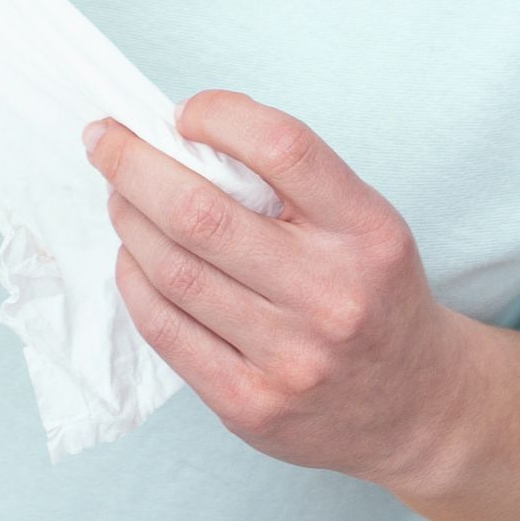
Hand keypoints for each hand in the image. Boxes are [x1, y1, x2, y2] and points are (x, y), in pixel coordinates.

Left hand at [89, 93, 470, 490]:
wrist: (416, 408)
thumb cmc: (374, 295)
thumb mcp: (366, 225)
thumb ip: (294, 185)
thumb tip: (185, 136)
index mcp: (367, 233)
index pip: (283, 149)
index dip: (219, 116)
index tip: (182, 112)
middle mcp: (332, 294)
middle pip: (202, 214)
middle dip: (134, 165)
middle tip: (103, 139)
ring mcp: (290, 357)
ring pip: (174, 271)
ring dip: (129, 220)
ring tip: (118, 196)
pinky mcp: (251, 404)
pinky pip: (167, 329)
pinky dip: (135, 281)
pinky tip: (131, 256)